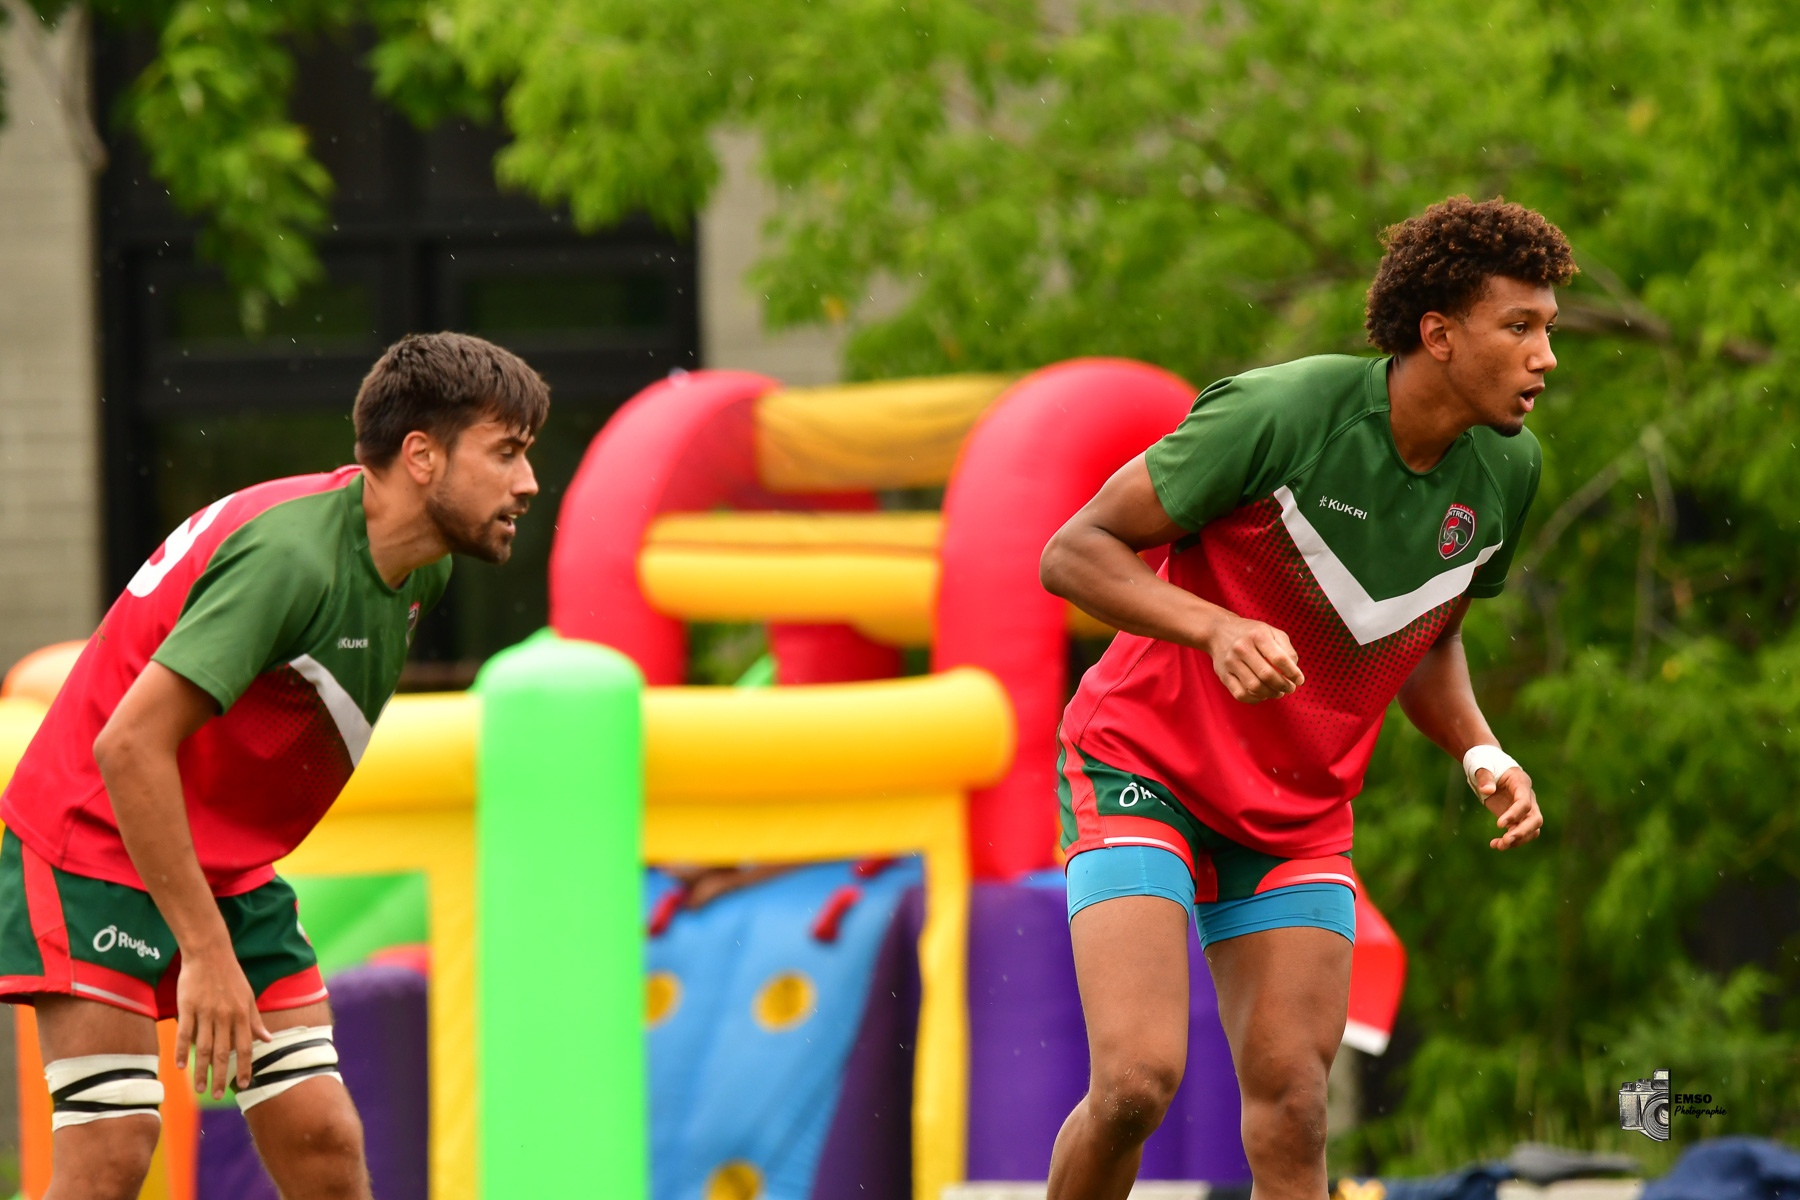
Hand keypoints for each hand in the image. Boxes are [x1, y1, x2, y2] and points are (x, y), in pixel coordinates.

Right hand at [174, 945, 271, 1097]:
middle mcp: (225, 1016)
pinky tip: (180, 1067)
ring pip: (203, 1047)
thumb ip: (255, 1020)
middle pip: (223, 1053)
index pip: (245, 1047)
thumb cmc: (231, 976)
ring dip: (201, 1070)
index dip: (245, 1068)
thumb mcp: (248, 997)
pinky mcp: (187, 1007)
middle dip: (220, 1076)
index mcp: (242, 1014)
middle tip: (216, 1096)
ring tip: (199, 1089)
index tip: (243, 1085)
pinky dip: (181, 1051)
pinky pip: (184, 1033)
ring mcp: (205, 1012)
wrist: (209, 953)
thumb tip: (268, 1040)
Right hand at [1204, 615, 1303, 702]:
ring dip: (1271, 694)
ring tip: (1278, 692)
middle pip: (1267, 675)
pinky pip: (1241, 694)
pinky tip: (1263, 694)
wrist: (1218, 631)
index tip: (1300, 680)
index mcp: (1257, 635)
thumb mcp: (1271, 632)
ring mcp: (1230, 662)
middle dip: (1283, 686)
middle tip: (1290, 688)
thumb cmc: (1251, 633)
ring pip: (1254, 687)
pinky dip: (1255, 699)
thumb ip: (1287, 649)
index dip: (1293, 673)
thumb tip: (1294, 672)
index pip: (1280, 659)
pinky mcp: (1223, 675)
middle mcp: (1242, 648)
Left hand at [1476, 765, 1541, 849]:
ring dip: (1518, 840)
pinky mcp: (1516, 817)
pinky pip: (1519, 832)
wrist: (1488, 767)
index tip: (1499, 825)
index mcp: (1521, 782)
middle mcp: (1527, 797)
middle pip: (1536, 819)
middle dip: (1522, 832)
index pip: (1525, 802)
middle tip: (1505, 840)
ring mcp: (1524, 809)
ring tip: (1498, 846)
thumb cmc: (1486, 764)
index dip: (1515, 814)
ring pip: (1532, 829)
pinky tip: (1494, 844)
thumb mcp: (1482, 766)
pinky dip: (1510, 841)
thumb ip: (1484, 777)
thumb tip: (1487, 790)